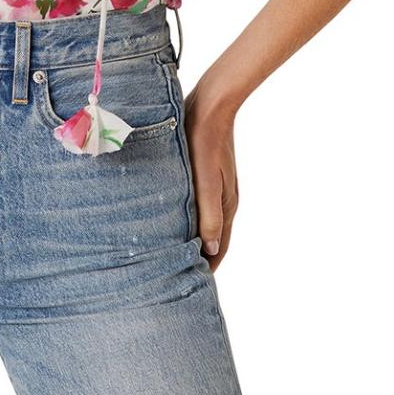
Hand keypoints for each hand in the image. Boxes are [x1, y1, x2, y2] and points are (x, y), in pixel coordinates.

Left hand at [183, 82, 238, 273]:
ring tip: (167, 257)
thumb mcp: (207, 180)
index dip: (206, 270)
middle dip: (197, 260)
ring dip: (191, 241)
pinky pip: (196, 208)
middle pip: (211, 241)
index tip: (188, 289)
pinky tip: (168, 222)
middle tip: (172, 279)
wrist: (211, 105)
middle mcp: (223, 202)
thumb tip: (210, 249)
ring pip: (203, 224)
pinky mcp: (203, 176)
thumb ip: (209, 214)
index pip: (218, 250)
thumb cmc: (205, 142)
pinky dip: (186, 221)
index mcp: (226, 207)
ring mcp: (214, 189)